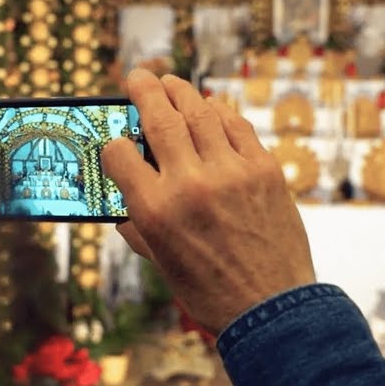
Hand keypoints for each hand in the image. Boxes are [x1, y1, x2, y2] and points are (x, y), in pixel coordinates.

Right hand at [101, 68, 315, 335]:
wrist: (271, 308)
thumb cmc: (209, 292)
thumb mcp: (160, 262)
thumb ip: (138, 227)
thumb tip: (124, 202)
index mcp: (155, 210)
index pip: (119, 153)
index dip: (113, 145)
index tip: (118, 145)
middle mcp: (189, 183)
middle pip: (158, 117)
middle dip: (143, 89)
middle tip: (137, 77)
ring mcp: (230, 172)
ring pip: (199, 111)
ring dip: (181, 91)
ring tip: (171, 83)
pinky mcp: (264, 169)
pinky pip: (236, 126)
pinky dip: (220, 112)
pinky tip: (210, 108)